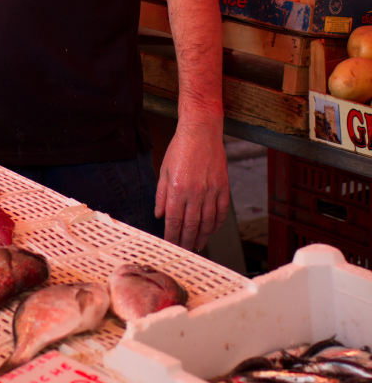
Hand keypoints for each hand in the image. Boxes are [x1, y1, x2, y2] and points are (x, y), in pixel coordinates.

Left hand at [155, 118, 229, 251]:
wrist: (201, 131)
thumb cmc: (180, 149)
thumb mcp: (164, 171)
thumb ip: (161, 195)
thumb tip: (159, 215)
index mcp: (177, 189)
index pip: (174, 220)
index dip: (171, 236)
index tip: (170, 245)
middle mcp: (195, 193)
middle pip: (191, 225)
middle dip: (186, 241)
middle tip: (184, 250)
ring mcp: (211, 191)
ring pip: (208, 221)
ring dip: (203, 236)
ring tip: (198, 245)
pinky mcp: (223, 187)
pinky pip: (221, 211)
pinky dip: (217, 224)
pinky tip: (213, 230)